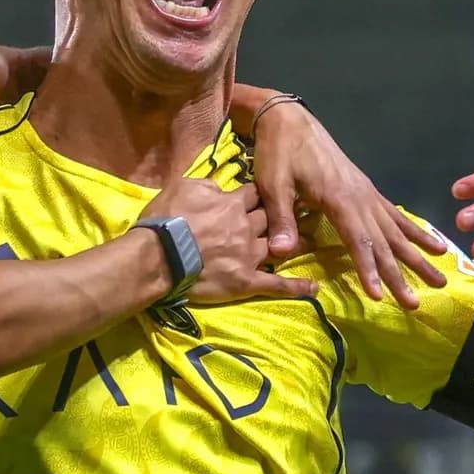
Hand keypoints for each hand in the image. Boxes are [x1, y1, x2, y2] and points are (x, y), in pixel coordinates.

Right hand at [140, 179, 317, 303]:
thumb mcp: (183, 187)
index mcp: (231, 204)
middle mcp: (246, 228)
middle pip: (269, 218)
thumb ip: (207, 185)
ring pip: (278, 247)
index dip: (260, 192)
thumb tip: (220, 188)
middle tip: (295, 211)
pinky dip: (296, 287)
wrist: (160, 255)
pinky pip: (276, 284)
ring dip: (293, 243)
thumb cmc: (167, 219)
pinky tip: (313, 288)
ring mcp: (249, 256)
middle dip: (279, 214)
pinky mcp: (247, 281)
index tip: (268, 191)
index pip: (254, 193)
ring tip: (308, 241)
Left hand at [251, 101, 447, 308]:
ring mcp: (367, 193)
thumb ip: (281, 218)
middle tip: (416, 303)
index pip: (359, 240)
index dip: (369, 269)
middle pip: (385, 241)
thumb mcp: (272, 184)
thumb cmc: (278, 151)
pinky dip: (415, 231)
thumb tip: (281, 253)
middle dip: (401, 273)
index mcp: (339, 197)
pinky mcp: (366, 190)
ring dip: (418, 255)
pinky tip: (432, 244)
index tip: (380, 295)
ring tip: (441, 276)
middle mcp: (361, 197)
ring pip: (397, 230)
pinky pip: (395, 214)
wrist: (290, 120)